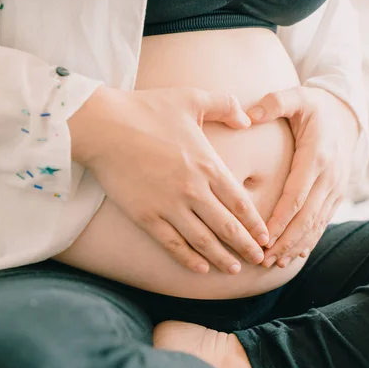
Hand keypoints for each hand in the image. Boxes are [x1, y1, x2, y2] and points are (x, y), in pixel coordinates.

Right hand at [69, 86, 268, 273]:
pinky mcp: (146, 217)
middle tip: (260, 260)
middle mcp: (193, 191)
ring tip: (235, 270)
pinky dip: (189, 259)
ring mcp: (169, 206)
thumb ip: (225, 105)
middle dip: (247, 247)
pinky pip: (173, 244)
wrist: (103, 125)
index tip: (266, 236)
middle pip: (227, 227)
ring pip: (203, 241)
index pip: (240, 203)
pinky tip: (201, 269)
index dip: (255, 224)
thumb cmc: (146, 109)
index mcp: (208, 165)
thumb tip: (246, 119)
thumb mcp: (191, 98)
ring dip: (222, 258)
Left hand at [247, 87, 358, 267]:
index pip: (296, 195)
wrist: (348, 113)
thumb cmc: (316, 106)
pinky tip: (295, 255)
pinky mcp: (337, 193)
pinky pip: (324, 221)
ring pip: (316, 224)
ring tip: (273, 263)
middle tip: (262, 259)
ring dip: (295, 246)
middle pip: (306, 217)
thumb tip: (250, 114)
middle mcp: (329, 176)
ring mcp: (336, 187)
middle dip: (285, 241)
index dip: (280, 220)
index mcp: (316, 156)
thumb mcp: (298, 96)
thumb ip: (275, 102)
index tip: (262, 238)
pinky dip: (309, 240)